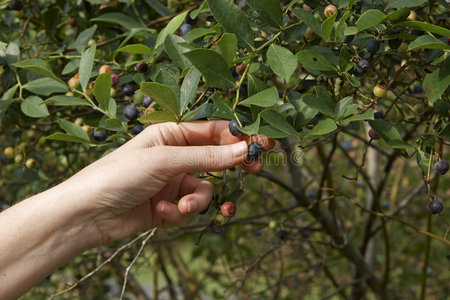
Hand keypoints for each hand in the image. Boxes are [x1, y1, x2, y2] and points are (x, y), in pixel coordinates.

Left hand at [65, 121, 273, 244]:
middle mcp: (175, 155)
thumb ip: (206, 158)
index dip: (240, 136)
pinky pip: (190, 208)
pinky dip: (180, 213)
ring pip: (205, 189)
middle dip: (232, 166)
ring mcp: (173, 181)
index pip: (214, 131)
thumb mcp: (165, 161)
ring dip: (196, 201)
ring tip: (181, 207)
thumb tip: (243, 150)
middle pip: (216, 158)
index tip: (264, 143)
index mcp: (172, 133)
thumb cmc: (119, 175)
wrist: (88, 215)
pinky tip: (162, 214)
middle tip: (255, 170)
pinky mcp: (170, 205)